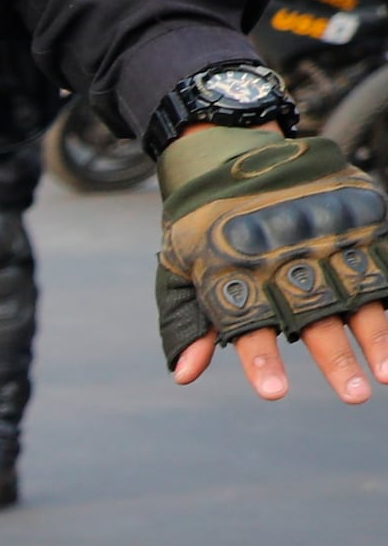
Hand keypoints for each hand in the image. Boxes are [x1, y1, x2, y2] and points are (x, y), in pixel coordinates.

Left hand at [158, 120, 387, 403]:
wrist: (234, 149)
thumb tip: (184, 376)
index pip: (249, 325)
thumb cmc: (201, 222)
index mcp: (238, 272)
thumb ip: (185, 321)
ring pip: (359, 294)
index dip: (260, 359)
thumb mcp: (178, 266)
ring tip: (386, 375)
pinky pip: (384, 262)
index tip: (275, 393)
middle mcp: (287, 257)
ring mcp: (328, 238)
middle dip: (336, 359)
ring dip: (377, 337)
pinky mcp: (359, 219)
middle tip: (354, 396)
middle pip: (316, 318)